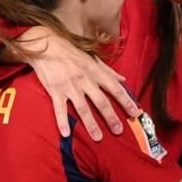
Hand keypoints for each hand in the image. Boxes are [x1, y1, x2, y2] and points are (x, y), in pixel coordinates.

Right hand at [20, 27, 139, 139]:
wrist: (47, 44)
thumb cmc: (71, 51)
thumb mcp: (93, 58)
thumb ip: (108, 71)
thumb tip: (124, 80)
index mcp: (96, 72)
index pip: (115, 89)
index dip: (126, 101)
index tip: (135, 113)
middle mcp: (85, 80)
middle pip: (101, 102)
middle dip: (111, 117)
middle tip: (118, 131)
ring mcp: (70, 87)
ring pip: (83, 108)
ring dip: (91, 124)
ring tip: (98, 138)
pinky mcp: (56, 91)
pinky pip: (59, 109)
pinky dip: (62, 122)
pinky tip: (66, 134)